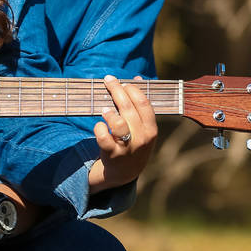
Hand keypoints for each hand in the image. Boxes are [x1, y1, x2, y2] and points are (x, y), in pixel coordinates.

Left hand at [89, 74, 156, 191]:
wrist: (125, 172)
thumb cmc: (133, 142)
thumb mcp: (142, 127)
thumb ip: (140, 104)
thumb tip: (137, 78)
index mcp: (151, 129)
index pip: (144, 103)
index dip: (132, 89)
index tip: (123, 81)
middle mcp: (142, 139)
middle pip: (129, 109)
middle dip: (117, 90)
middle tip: (108, 80)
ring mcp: (127, 148)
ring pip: (118, 124)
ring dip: (109, 112)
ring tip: (104, 109)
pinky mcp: (112, 155)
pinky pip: (103, 137)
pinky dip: (99, 128)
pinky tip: (99, 126)